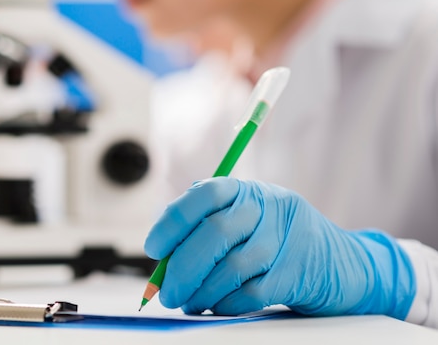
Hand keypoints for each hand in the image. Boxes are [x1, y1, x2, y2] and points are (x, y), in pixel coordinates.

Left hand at [144, 178, 415, 318]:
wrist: (343, 263)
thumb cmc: (278, 241)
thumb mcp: (247, 221)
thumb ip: (207, 229)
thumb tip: (163, 257)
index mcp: (248, 190)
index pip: (204, 195)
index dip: (173, 221)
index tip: (153, 248)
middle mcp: (268, 207)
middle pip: (215, 233)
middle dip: (181, 267)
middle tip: (166, 291)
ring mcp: (286, 239)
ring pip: (231, 267)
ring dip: (200, 291)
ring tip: (187, 301)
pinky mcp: (297, 273)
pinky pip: (251, 292)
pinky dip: (226, 303)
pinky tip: (216, 306)